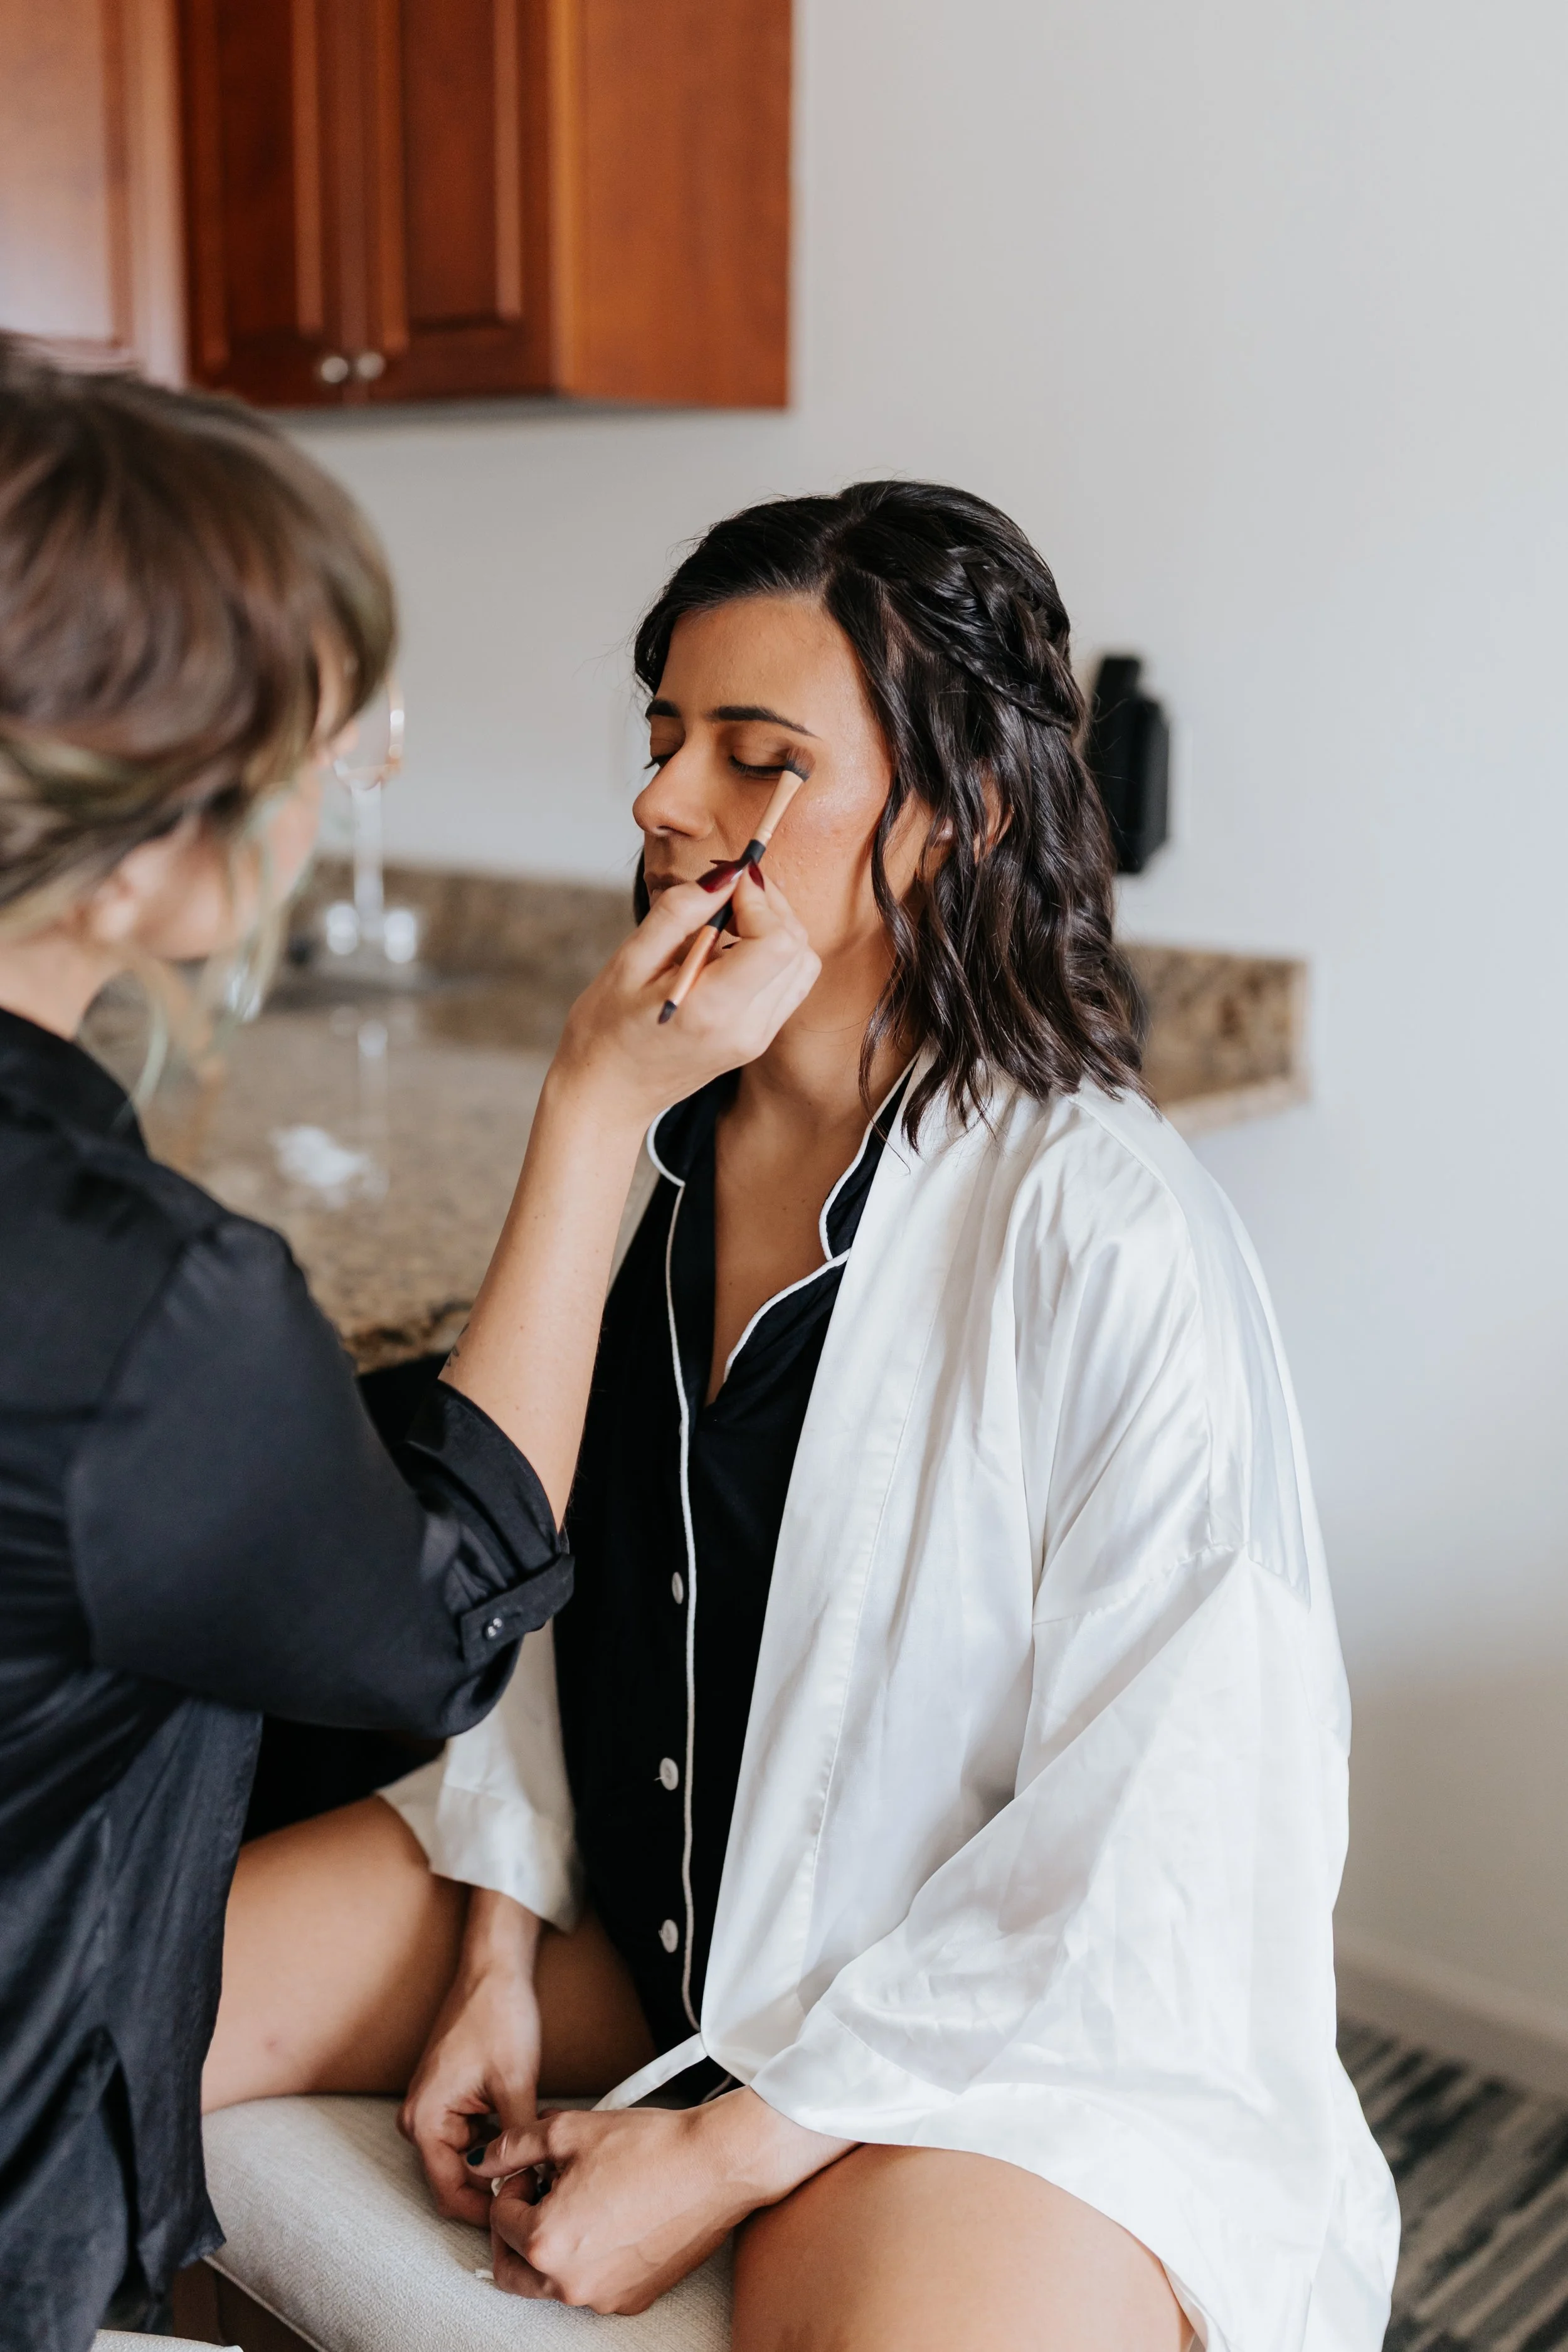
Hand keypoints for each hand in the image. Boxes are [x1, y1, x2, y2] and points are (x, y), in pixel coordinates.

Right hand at [398, 1893, 541, 2227]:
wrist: (493, 1970)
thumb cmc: (497, 2015)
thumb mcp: (516, 2083)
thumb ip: (518, 2141)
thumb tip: (531, 2182)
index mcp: (424, 2119)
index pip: (449, 2192)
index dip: (485, 2212)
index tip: (522, 2213)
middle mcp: (419, 2119)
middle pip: (457, 2178)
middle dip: (496, 2184)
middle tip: (538, 2182)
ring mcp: (432, 2109)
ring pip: (468, 2157)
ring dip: (499, 2160)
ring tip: (538, 2152)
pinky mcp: (448, 2099)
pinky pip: (471, 2136)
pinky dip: (497, 2139)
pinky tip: (527, 2129)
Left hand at [473, 2090, 850, 2311]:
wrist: (715, 2164)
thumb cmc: (649, 2147)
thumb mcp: (569, 2131)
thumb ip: (514, 2146)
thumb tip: (484, 2159)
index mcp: (546, 2242)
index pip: (498, 2219)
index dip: (512, 2184)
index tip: (534, 2168)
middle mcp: (570, 2283)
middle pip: (512, 2268)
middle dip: (514, 2230)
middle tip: (536, 2195)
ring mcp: (604, 2296)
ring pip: (550, 2281)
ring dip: (550, 2245)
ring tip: (579, 2198)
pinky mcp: (633, 2298)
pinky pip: (591, 2285)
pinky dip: (587, 2258)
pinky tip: (609, 2216)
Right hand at [550, 866, 818, 1132]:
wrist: (608, 1094)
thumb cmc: (605, 1029)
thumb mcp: (628, 962)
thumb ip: (679, 914)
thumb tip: (724, 875)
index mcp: (712, 1010)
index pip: (777, 942)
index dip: (760, 900)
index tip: (727, 883)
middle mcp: (747, 1028)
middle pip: (798, 948)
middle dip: (771, 906)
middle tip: (727, 891)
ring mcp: (757, 1038)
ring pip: (802, 964)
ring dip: (775, 928)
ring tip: (729, 919)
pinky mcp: (758, 1040)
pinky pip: (789, 984)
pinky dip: (772, 954)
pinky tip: (733, 948)